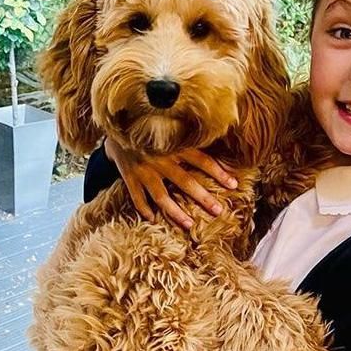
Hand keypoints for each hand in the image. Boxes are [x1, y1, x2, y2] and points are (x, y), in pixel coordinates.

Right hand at [104, 138, 237, 228]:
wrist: (116, 125)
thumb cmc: (150, 129)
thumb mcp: (170, 129)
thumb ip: (188, 139)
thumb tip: (217, 147)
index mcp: (173, 145)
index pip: (201, 160)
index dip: (219, 172)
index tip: (234, 185)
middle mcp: (160, 158)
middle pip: (185, 182)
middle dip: (203, 198)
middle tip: (219, 211)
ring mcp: (144, 169)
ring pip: (162, 197)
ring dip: (176, 213)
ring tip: (189, 225)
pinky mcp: (129, 176)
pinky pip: (138, 198)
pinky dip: (145, 210)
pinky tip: (154, 220)